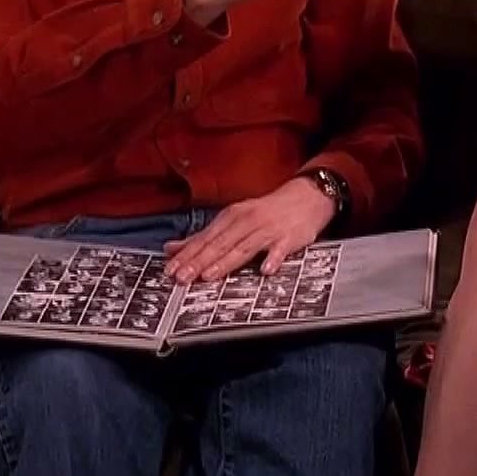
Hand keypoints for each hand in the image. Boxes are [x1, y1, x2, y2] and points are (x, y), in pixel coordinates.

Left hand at [164, 178, 336, 282]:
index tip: (170, 270)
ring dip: (226, 262)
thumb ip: (203, 237)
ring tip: (210, 276)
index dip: (187, 255)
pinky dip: (273, 259)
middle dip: (199, 262)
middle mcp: (246, 221)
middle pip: (220, 244)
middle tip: (182, 278)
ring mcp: (268, 230)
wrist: (306, 197)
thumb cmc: (266, 213)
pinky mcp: (289, 238)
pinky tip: (266, 270)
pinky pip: (280, 249)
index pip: (204, 239)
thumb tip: (171, 248)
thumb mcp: (233, 220)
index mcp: (231, 218)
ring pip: (244, 247)